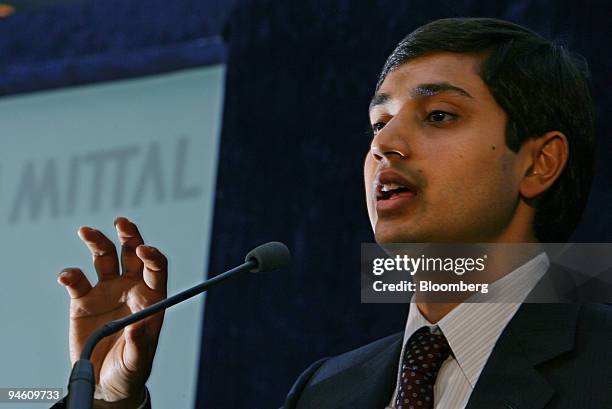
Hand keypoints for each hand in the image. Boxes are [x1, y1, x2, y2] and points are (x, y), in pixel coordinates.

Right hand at [57, 217, 166, 407]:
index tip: (144, 250)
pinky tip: (67, 276)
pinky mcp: (82, 301)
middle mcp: (131, 287)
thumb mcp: (138, 362)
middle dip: (129, 235)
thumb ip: (139, 345)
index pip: (156, 268)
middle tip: (122, 222)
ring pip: (104, 258)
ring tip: (86, 231)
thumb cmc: (130, 370)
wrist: (104, 382)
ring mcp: (106, 291)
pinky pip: (77, 282)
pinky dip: (71, 275)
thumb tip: (137, 327)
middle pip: (132, 253)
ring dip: (97, 241)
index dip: (152, 256)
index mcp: (151, 297)